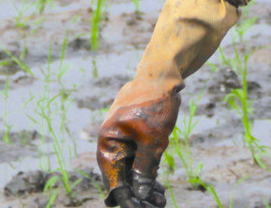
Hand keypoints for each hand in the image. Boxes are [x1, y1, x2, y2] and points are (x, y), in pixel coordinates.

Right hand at [96, 81, 177, 206]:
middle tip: (157, 205)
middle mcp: (111, 145)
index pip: (114, 181)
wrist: (162, 75)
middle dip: (137, 194)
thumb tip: (140, 193)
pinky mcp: (134, 137)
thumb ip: (145, 168)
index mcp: (107, 145)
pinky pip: (137, 159)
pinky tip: (157, 187)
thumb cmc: (154, 104)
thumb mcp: (153, 140)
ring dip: (143, 186)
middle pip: (121, 178)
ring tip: (159, 200)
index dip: (127, 198)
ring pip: (130, 171)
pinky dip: (146, 172)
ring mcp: (122, 140)